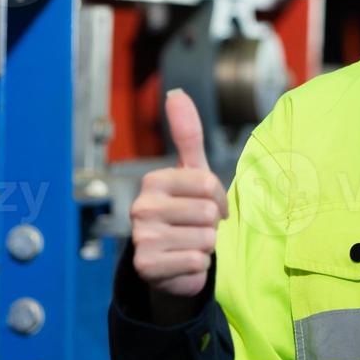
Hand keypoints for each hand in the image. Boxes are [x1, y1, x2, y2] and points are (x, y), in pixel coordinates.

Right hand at [129, 89, 229, 323]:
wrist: (170, 265)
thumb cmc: (186, 212)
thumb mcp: (190, 172)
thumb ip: (186, 133)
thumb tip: (175, 93)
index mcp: (153, 181)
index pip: (208, 184)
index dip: (218, 200)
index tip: (209, 207)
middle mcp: (141, 207)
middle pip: (207, 212)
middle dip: (211, 225)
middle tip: (196, 229)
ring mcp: (141, 238)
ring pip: (205, 239)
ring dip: (205, 247)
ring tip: (189, 245)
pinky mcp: (147, 267)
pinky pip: (196, 262)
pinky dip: (197, 266)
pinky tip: (183, 263)